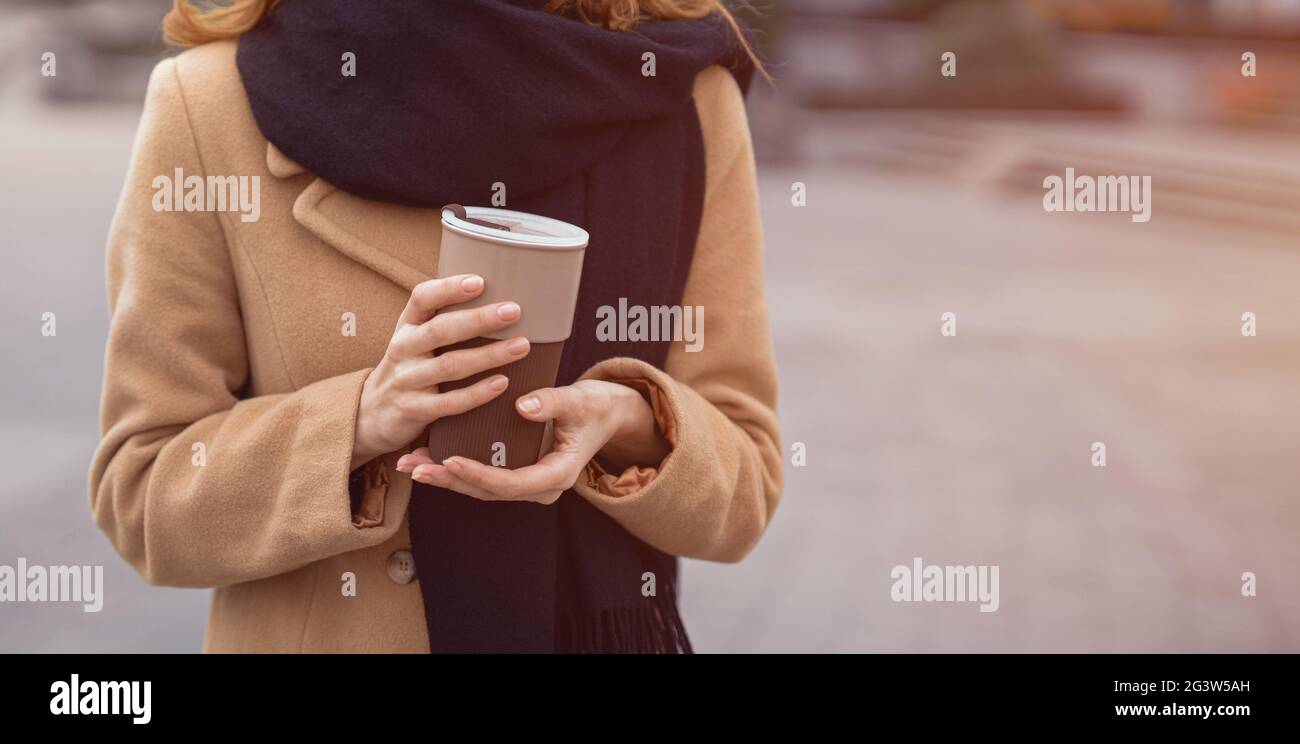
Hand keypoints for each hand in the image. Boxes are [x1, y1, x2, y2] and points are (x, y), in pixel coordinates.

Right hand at [351, 274, 529, 468]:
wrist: (372, 414)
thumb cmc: (409, 367)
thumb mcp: (415, 339)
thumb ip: (444, 320)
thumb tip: (496, 293)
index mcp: (406, 325)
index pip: (422, 298)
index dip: (449, 288)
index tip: (480, 281)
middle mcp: (403, 349)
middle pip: (441, 330)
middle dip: (480, 319)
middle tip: (514, 311)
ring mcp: (406, 380)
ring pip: (450, 366)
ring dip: (488, 355)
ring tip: (521, 346)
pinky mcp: (413, 410)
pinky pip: (449, 402)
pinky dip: (477, 393)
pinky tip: (502, 383)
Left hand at [396, 379, 669, 503]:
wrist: (610, 415)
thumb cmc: (597, 405)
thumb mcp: (581, 400)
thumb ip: (554, 402)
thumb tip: (523, 406)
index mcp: (558, 474)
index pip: (510, 483)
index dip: (478, 474)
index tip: (450, 460)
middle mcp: (540, 486)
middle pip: (488, 491)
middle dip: (450, 479)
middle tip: (416, 467)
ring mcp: (529, 482)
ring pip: (481, 488)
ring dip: (446, 477)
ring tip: (411, 464)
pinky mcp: (519, 472)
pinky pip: (484, 476)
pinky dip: (456, 467)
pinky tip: (428, 455)